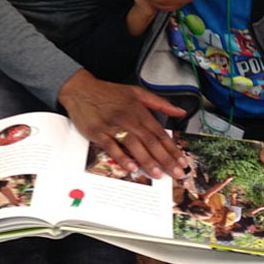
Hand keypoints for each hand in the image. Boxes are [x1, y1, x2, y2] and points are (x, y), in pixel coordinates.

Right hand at [58, 69, 187, 178]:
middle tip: (176, 173)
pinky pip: (112, 147)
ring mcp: (113, 126)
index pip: (160, 133)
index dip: (172, 148)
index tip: (182, 161)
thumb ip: (160, 103)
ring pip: (134, 145)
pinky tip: (131, 167)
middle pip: (150, 141)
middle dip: (165, 159)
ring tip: (158, 174)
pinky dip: (122, 157)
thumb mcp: (137, 93)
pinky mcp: (98, 133)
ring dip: (147, 161)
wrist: (81, 89)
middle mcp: (128, 118)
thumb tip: (180, 111)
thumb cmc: (109, 93)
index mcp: (139, 110)